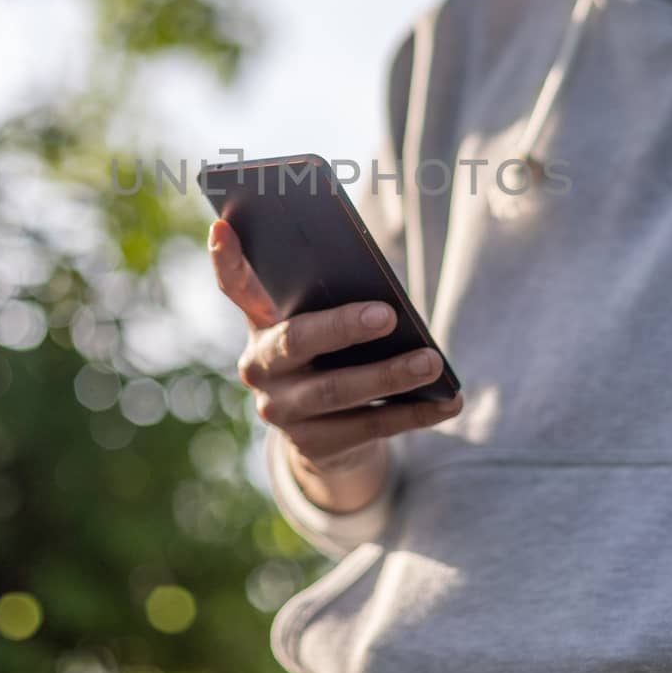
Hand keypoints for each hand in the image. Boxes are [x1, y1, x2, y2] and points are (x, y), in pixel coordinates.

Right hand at [209, 218, 462, 511]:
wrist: (326, 432)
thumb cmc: (333, 355)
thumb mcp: (323, 322)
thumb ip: (333, 301)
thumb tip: (385, 297)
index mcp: (260, 322)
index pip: (235, 285)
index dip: (226, 259)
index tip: (224, 226)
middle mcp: (258, 366)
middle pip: (296, 341)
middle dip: (343, 327)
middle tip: (388, 314)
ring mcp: (280, 411)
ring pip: (336, 391)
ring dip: (389, 375)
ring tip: (432, 361)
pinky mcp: (312, 446)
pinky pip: (368, 427)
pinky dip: (414, 413)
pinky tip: (448, 401)